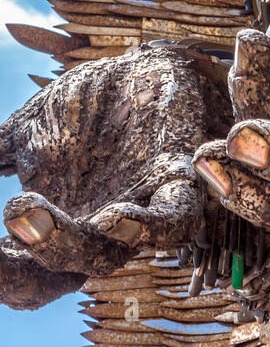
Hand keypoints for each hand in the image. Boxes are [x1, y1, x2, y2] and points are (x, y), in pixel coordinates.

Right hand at [0, 45, 211, 308]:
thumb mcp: (27, 130)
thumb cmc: (86, 108)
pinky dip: (148, 226)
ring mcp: (136, 216)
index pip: (19, 278)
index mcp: (55, 232)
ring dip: (68, 243)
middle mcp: (94, 237)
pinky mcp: (176, 185)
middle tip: (11, 212)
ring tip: (28, 213)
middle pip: (56, 275)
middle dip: (24, 257)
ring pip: (107, 255)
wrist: (147, 67)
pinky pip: (172, 222)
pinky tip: (113, 215)